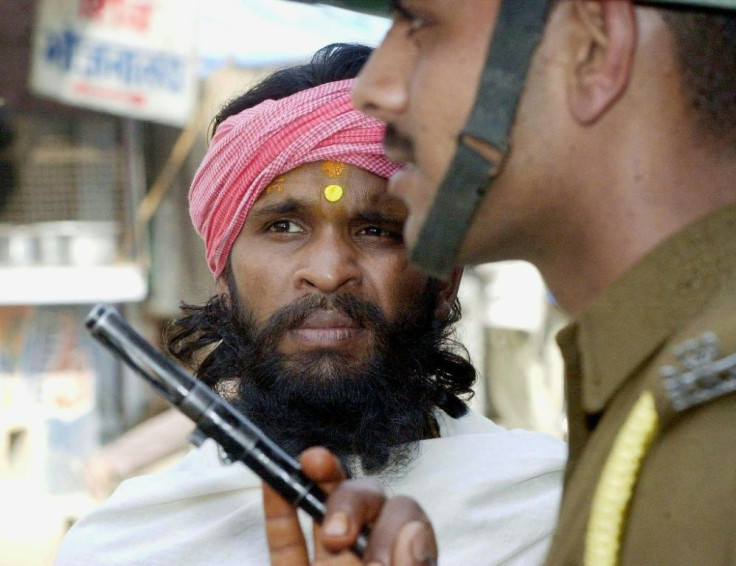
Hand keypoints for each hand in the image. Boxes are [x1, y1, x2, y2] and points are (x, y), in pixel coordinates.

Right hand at [264, 446, 437, 564]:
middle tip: (338, 537)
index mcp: (406, 565)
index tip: (378, 558)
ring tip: (310, 462)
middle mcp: (371, 561)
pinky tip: (271, 479)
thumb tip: (411, 533)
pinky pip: (285, 546)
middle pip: (368, 506)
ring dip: (316, 479)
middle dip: (353, 501)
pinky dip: (277, 512)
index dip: (398, 523)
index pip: (409, 522)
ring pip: (323, 515)